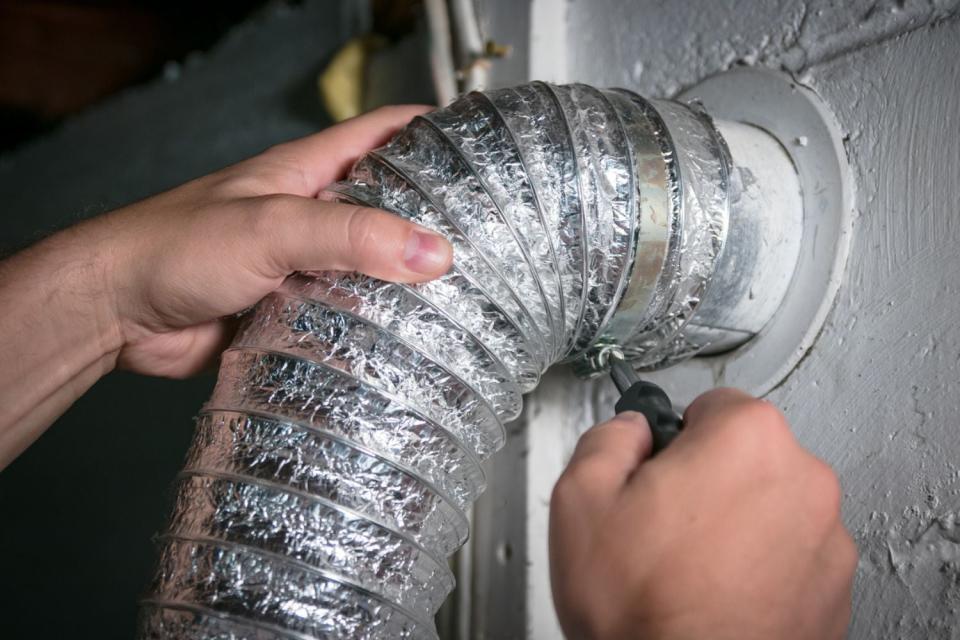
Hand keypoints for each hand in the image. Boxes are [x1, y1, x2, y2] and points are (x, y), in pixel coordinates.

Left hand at [0, 105, 450, 466]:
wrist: (117, 311)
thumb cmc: (175, 246)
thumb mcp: (273, 227)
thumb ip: (351, 236)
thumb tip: (432, 252)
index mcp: (308, 171)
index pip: (385, 133)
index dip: (435, 132)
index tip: (483, 148)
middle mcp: (310, 213)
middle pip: (387, 206)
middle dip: (433, 219)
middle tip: (487, 240)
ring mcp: (302, 263)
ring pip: (370, 267)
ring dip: (405, 282)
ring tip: (462, 297)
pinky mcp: (292, 309)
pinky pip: (345, 313)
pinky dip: (372, 325)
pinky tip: (404, 341)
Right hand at [549, 389, 856, 639]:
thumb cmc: (641, 607)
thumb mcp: (580, 498)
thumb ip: (608, 437)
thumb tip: (628, 432)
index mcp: (747, 439)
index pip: (712, 405)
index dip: (674, 438)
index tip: (659, 469)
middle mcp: (803, 480)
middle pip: (746, 454)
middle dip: (707, 479)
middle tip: (664, 525)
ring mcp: (827, 540)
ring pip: (770, 506)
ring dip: (737, 524)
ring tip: (690, 567)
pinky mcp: (835, 591)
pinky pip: (792, 556)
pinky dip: (762, 568)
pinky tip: (719, 594)